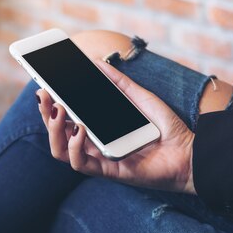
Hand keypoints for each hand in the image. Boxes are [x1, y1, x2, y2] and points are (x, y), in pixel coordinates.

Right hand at [38, 60, 195, 193]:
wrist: (189, 152)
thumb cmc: (166, 128)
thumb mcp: (139, 97)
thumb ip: (118, 82)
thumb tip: (96, 62)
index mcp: (96, 127)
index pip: (64, 116)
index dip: (49, 103)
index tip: (43, 84)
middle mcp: (92, 143)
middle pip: (56, 132)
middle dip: (44, 113)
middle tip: (44, 94)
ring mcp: (98, 158)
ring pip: (60, 150)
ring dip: (53, 130)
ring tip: (58, 110)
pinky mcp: (108, 170)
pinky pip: (80, 163)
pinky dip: (74, 145)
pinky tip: (79, 128)